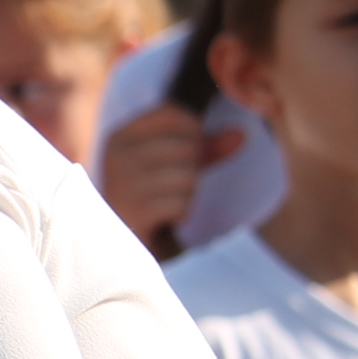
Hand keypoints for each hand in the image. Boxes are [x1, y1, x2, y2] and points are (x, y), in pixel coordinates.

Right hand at [98, 103, 245, 253]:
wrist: (120, 244)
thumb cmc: (150, 196)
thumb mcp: (176, 165)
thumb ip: (207, 147)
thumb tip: (242, 135)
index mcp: (120, 136)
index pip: (172, 113)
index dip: (195, 131)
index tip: (190, 152)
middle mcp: (115, 156)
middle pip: (186, 146)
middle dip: (193, 168)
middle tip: (174, 186)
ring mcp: (120, 185)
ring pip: (187, 177)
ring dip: (188, 194)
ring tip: (167, 203)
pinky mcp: (131, 213)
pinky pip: (181, 204)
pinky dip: (181, 214)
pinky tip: (164, 219)